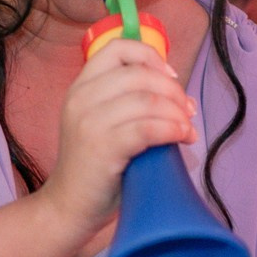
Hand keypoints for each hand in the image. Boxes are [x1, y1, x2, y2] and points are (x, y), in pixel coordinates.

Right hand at [39, 39, 195, 234]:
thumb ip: (129, 102)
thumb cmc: (95, 168)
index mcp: (81, 87)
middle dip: (173, 90)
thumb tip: (178, 93)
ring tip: (187, 128)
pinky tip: (183, 137)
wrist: (69, 208)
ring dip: (177, 113)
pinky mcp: (102, 147)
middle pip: (140, 74)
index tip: (170, 76)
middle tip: (187, 110)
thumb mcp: (103, 123)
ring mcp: (89, 122)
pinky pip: (147, 128)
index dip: (150, 56)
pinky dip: (172, 130)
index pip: (117, 48)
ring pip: (147, 101)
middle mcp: (81, 98)